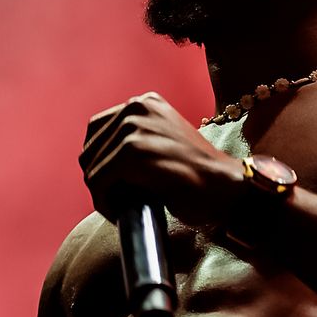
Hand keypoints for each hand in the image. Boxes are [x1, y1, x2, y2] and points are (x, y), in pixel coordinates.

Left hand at [79, 92, 242, 226]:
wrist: (227, 188)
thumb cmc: (199, 177)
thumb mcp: (165, 145)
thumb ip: (137, 142)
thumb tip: (94, 165)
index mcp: (145, 102)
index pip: (97, 130)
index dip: (99, 162)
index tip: (114, 186)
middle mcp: (137, 107)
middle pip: (89, 149)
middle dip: (98, 180)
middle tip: (118, 202)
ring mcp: (134, 127)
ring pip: (91, 168)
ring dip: (101, 195)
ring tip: (121, 210)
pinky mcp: (133, 152)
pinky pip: (98, 182)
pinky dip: (104, 203)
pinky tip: (121, 213)